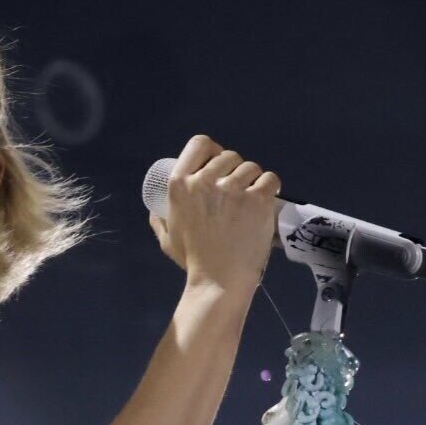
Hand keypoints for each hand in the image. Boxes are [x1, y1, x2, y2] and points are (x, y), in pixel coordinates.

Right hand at [148, 134, 280, 294]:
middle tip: (238, 190)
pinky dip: (271, 187)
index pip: (200, 144)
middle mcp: (205, 181)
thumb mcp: (168, 238)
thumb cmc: (194, 260)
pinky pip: (270, 179)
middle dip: (235, 170)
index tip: (219, 164)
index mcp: (181, 184)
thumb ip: (160, 222)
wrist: (219, 281)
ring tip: (251, 199)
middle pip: (229, 156)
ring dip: (253, 180)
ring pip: (251, 167)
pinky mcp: (257, 199)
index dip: (212, 151)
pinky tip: (266, 199)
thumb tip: (154, 211)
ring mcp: (232, 189)